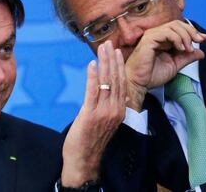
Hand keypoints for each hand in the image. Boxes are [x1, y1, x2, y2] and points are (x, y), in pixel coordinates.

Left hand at [61, 40, 126, 186]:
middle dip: (112, 60)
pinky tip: (92, 65)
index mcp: (120, 111)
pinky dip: (93, 76)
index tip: (116, 52)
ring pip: (107, 83)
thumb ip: (111, 107)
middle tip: (109, 43)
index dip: (119, 66)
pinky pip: (93, 92)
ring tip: (102, 48)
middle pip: (116, 80)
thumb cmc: (92, 141)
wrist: (84, 161)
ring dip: (104, 63)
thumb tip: (116, 94)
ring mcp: (104, 112)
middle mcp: (115, 110)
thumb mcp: (106, 123)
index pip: (122, 83)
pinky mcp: (90, 114)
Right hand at [125, 20, 205, 110]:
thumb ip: (186, 57)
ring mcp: (152, 35)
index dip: (193, 31)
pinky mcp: (149, 39)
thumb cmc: (151, 75)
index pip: (179, 28)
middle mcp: (156, 35)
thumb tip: (201, 52)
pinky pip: (167, 32)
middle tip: (199, 41)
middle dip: (191, 31)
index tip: (203, 39)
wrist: (139, 83)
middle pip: (178, 24)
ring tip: (188, 49)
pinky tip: (180, 49)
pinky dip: (177, 39)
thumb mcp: (175, 65)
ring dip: (185, 36)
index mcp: (162, 39)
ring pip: (174, 26)